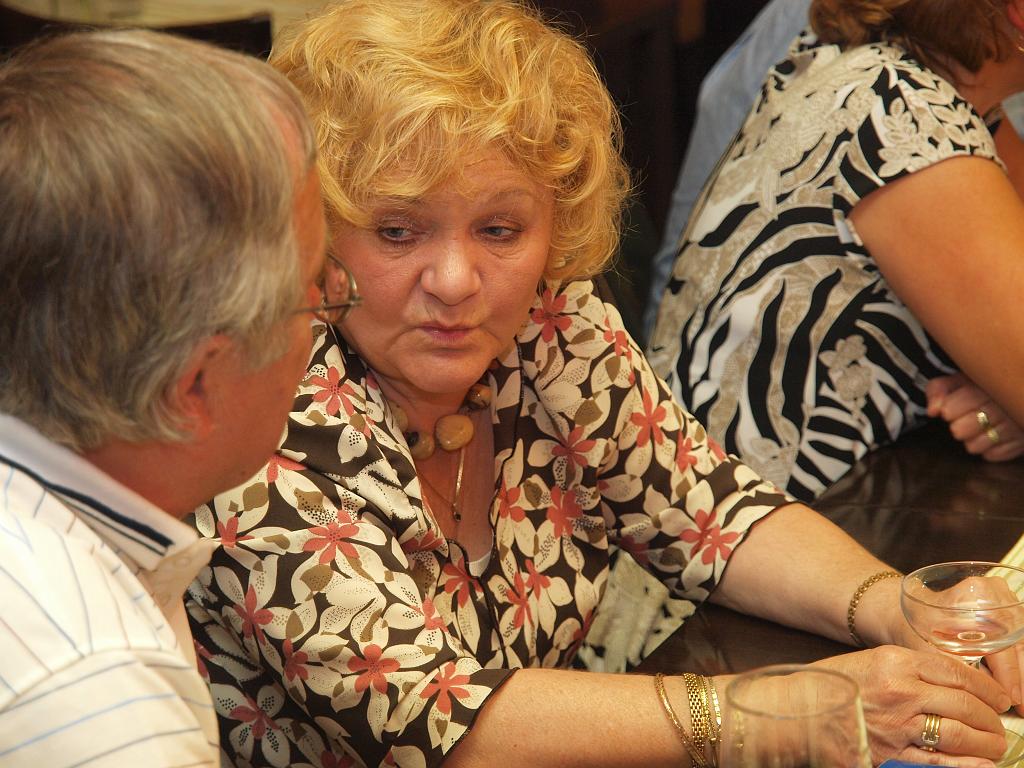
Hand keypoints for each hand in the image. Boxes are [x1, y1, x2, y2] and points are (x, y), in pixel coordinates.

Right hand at [814, 646, 1009, 766]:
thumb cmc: (834, 681)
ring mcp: (896, 724)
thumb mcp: (874, 660)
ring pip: (958, 733)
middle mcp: (900, 691)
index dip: (986, 688)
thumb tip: (954, 683)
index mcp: (896, 661)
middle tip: (999, 724)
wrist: (800, 708)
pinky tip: (982, 764)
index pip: (956, 672)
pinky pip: (937, 761)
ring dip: (985, 742)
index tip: (999, 698)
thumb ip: (911, 668)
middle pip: (964, 704)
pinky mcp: (890, 752)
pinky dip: (966, 764)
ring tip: (995, 745)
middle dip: (991, 718)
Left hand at [926, 372, 1023, 460]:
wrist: (1014, 397)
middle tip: (966, 419)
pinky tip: (992, 435)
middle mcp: (1002, 407)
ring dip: (972, 439)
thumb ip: (938, 389)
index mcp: (984, 388)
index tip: (949, 410)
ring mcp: (1013, 426)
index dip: (947, 411)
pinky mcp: (1020, 443)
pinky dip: (988, 448)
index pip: (950, 409)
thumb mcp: (958, 382)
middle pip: (959, 431)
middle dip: (957, 427)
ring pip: (973, 446)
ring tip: (981, 427)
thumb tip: (932, 411)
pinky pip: (991, 456)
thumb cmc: (980, 390)